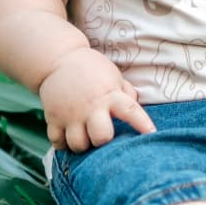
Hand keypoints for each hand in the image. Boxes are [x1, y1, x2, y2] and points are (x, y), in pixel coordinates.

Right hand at [39, 48, 155, 152]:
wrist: (59, 59)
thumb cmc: (92, 69)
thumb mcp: (113, 75)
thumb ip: (126, 93)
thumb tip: (137, 107)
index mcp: (109, 95)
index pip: (130, 110)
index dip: (142, 124)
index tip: (152, 134)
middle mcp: (91, 107)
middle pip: (101, 138)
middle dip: (103, 141)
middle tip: (102, 134)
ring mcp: (70, 115)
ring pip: (78, 145)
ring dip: (83, 145)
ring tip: (85, 136)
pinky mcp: (53, 118)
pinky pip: (57, 143)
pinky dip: (63, 144)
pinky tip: (69, 136)